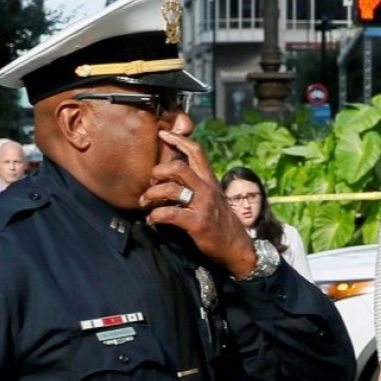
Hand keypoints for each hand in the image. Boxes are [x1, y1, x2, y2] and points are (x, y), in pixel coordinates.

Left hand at [141, 128, 255, 277]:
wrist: (236, 246)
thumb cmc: (219, 222)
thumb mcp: (212, 197)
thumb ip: (197, 184)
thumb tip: (174, 175)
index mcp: (209, 180)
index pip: (196, 151)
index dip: (178, 139)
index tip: (162, 134)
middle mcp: (207, 189)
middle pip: (179, 167)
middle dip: (158, 171)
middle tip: (151, 182)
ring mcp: (202, 205)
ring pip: (171, 189)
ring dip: (151, 195)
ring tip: (145, 203)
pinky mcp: (197, 222)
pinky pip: (169, 214)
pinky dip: (155, 216)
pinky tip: (152, 220)